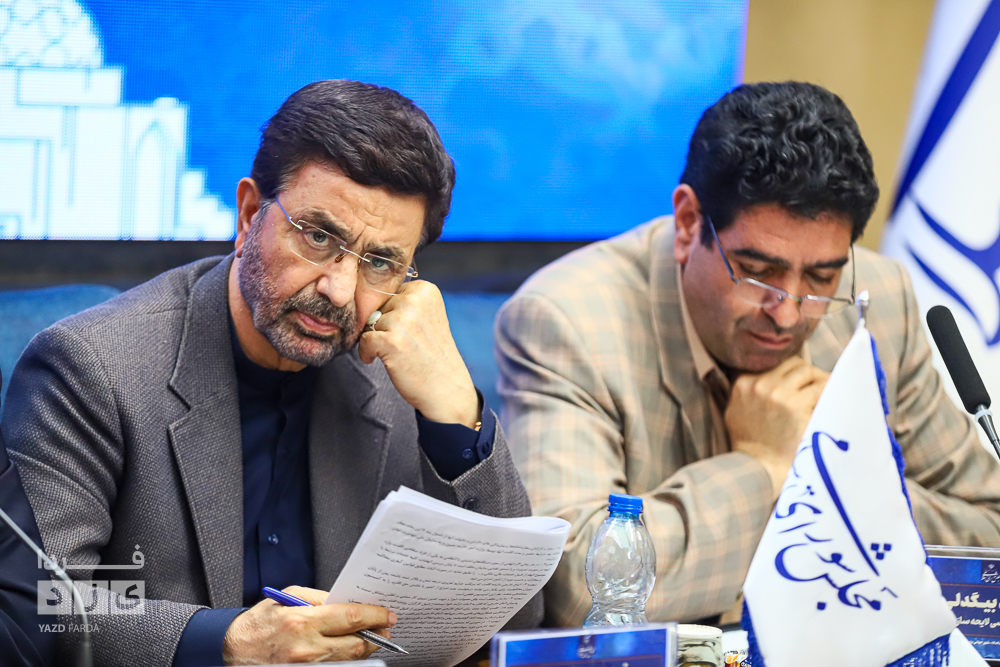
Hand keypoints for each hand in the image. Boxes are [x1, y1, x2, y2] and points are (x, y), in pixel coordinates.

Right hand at [222, 586, 395, 664]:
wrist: (233, 649)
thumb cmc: (261, 622)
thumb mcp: (289, 597)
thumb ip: (321, 598)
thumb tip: (348, 601)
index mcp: (303, 622)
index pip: (350, 618)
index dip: (374, 616)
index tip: (388, 614)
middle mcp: (307, 648)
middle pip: (356, 645)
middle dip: (376, 636)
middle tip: (386, 628)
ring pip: (349, 660)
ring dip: (365, 649)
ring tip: (372, 638)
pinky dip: (348, 660)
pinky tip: (352, 650)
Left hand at [358, 281, 479, 427]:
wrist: (446, 388)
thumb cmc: (431, 354)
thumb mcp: (426, 316)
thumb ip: (404, 302)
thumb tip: (364, 298)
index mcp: (425, 290)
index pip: (389, 292)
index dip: (392, 314)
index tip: (406, 330)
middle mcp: (415, 300)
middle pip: (378, 307)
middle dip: (383, 326)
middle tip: (404, 344)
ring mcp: (403, 320)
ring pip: (369, 323)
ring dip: (377, 340)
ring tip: (399, 353)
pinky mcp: (391, 340)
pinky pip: (364, 340)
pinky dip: (368, 353)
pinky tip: (386, 360)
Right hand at [726, 356, 828, 500]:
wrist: (760, 469)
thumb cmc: (751, 445)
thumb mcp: (736, 412)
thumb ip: (747, 392)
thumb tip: (763, 377)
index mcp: (743, 384)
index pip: (772, 362)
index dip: (790, 371)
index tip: (801, 380)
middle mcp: (759, 384)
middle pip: (791, 364)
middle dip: (807, 373)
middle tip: (818, 384)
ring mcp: (777, 393)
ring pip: (807, 371)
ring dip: (819, 380)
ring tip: (827, 391)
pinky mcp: (796, 405)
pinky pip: (821, 387)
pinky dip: (829, 391)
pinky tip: (833, 400)